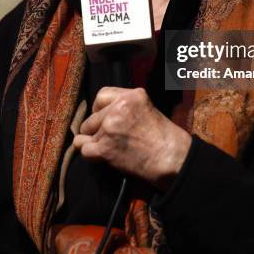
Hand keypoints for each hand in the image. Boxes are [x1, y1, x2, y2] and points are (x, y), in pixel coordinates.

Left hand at [74, 87, 191, 189]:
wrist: (170, 158)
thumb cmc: (162, 136)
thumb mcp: (146, 107)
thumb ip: (124, 105)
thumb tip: (101, 111)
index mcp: (131, 95)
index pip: (101, 95)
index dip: (100, 108)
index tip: (105, 117)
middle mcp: (119, 108)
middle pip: (92, 116)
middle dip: (97, 127)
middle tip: (110, 137)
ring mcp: (110, 127)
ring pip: (86, 132)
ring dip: (93, 141)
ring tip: (109, 146)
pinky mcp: (105, 148)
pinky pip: (84, 149)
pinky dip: (90, 154)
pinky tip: (101, 155)